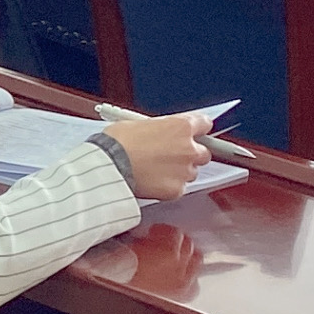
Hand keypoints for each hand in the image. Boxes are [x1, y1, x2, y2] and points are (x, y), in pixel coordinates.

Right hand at [100, 109, 222, 200]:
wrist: (108, 167)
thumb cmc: (117, 143)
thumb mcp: (138, 123)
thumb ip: (159, 128)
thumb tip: (159, 132)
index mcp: (181, 127)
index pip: (204, 124)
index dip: (197, 129)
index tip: (194, 133)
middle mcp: (188, 148)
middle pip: (203, 152)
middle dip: (190, 154)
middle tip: (171, 155)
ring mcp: (184, 171)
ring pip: (191, 172)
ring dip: (179, 171)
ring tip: (157, 171)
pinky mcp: (176, 190)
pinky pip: (179, 188)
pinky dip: (169, 187)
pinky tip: (153, 182)